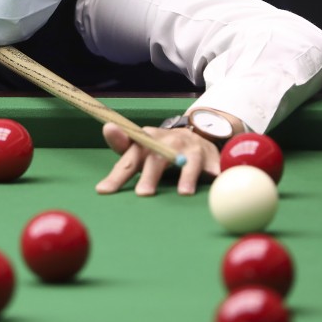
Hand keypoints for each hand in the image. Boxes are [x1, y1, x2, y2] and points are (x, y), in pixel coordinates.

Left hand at [95, 122, 220, 196]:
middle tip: (143, 194)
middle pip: (157, 159)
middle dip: (150, 175)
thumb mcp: (138, 146)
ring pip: (189, 161)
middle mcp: (168, 142)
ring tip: (184, 193)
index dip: (117, 175)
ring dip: (187, 176)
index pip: (129, 159)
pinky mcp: (210, 155)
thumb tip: (107, 127)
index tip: (104, 190)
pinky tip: (217, 180)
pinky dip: (216, 172)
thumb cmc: (157, 148)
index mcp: (146, 141)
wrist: (192, 135)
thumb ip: (121, 144)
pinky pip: (215, 164)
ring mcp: (190, 147)